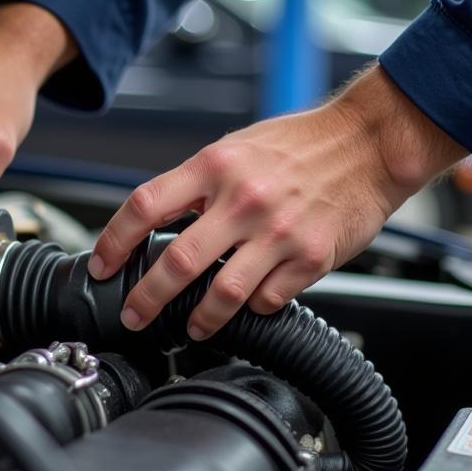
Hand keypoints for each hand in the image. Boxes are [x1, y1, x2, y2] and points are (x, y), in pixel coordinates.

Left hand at [88, 64, 467, 338]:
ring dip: (199, 320)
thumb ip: (197, 184)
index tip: (101, 266)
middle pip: (177, 262)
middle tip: (134, 316)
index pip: (145, 206)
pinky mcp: (311, 257)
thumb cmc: (300, 144)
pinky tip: (247, 307)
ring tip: (190, 327)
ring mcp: (278, 231)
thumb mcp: (235, 147)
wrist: (370, 142)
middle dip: (146, 299)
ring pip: (223, 294)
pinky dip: (252, 309)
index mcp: (215, 165)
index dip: (114, 241)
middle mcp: (243, 198)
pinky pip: (268, 300)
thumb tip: (158, 222)